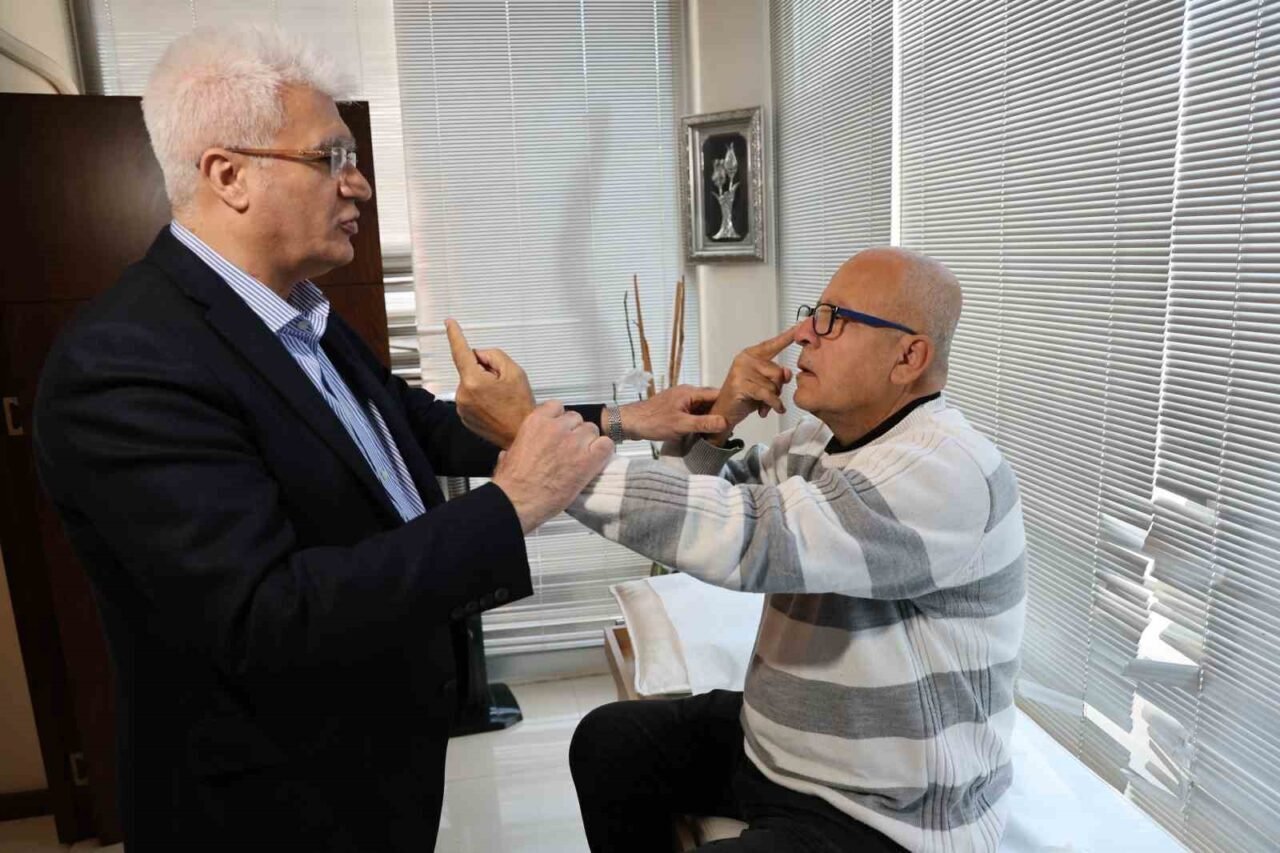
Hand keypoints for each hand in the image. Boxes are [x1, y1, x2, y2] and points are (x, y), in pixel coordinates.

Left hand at [446, 319, 534, 448]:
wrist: (520, 434)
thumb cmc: (521, 407)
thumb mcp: (515, 372)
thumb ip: (494, 356)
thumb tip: (479, 355)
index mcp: (473, 382)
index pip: (461, 352)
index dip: (455, 335)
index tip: (449, 323)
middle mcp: (463, 395)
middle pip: (469, 370)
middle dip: (484, 370)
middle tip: (502, 384)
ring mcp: (462, 408)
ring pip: (469, 384)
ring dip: (482, 385)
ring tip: (500, 398)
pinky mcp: (464, 417)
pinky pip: (469, 398)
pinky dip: (480, 397)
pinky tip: (494, 406)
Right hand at [491, 401, 614, 532]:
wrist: (519, 501)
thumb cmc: (511, 482)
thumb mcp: (508, 455)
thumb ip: (518, 447)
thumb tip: (510, 452)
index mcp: (536, 422)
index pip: (557, 406)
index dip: (560, 420)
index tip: (559, 430)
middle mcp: (557, 427)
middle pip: (576, 418)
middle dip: (575, 431)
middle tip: (571, 448)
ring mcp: (574, 442)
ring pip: (592, 430)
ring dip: (589, 441)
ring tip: (582, 457)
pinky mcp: (588, 459)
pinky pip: (606, 445)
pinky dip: (604, 451)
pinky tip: (596, 461)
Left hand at [617, 385, 727, 441]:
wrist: (630, 422)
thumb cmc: (653, 422)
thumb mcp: (681, 425)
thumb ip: (703, 423)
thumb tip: (725, 422)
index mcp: (690, 392)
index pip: (717, 394)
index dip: (729, 402)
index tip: (740, 413)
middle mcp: (687, 392)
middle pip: (711, 400)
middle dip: (721, 412)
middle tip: (732, 426)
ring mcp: (681, 400)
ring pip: (702, 407)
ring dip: (710, 417)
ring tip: (721, 430)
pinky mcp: (675, 408)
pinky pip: (694, 412)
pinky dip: (700, 419)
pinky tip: (704, 430)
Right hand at [706, 326, 797, 444]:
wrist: (725, 412)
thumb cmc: (744, 397)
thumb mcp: (765, 384)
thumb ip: (778, 376)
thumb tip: (787, 372)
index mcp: (751, 354)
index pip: (773, 344)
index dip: (788, 336)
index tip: (801, 324)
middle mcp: (745, 359)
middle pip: (778, 371)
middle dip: (777, 388)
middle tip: (768, 396)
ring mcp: (740, 370)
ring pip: (773, 385)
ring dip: (773, 398)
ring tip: (764, 403)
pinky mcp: (739, 384)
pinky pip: (767, 394)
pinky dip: (773, 404)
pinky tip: (772, 409)